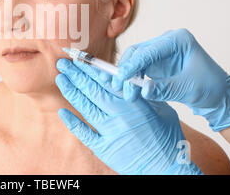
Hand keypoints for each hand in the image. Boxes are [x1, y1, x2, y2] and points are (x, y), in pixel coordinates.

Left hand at [55, 58, 202, 174]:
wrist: (167, 169)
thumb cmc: (168, 139)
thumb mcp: (163, 110)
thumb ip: (145, 95)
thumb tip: (130, 79)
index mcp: (134, 103)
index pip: (108, 80)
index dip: (92, 69)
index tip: (80, 60)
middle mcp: (120, 115)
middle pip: (93, 90)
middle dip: (76, 75)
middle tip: (63, 63)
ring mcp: (111, 132)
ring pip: (86, 107)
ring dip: (71, 91)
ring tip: (60, 78)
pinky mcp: (105, 149)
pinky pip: (84, 133)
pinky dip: (72, 122)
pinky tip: (61, 112)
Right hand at [112, 28, 229, 131]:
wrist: (220, 95)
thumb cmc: (211, 87)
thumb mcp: (189, 89)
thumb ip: (165, 88)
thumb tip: (143, 90)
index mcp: (178, 40)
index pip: (149, 50)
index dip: (133, 64)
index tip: (122, 78)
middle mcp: (167, 42)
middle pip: (138, 52)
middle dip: (127, 70)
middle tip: (119, 87)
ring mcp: (160, 52)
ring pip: (135, 60)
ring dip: (127, 76)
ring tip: (126, 93)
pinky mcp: (157, 64)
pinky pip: (139, 69)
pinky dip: (132, 79)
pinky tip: (130, 90)